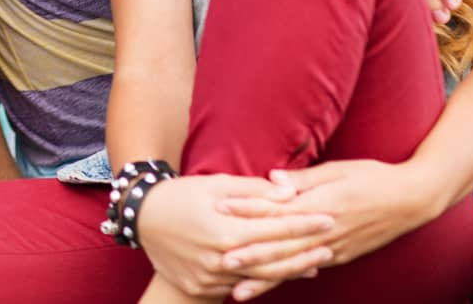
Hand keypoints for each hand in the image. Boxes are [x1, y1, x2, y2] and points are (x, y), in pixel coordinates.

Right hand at [137, 174, 334, 297]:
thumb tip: (289, 193)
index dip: (304, 223)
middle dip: (305, 251)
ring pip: (259, 276)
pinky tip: (280, 272)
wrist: (141, 217)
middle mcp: (220, 258)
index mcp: (224, 230)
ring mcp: (210, 277)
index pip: (275, 228)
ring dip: (290, 269)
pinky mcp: (202, 288)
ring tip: (316, 263)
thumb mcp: (215, 184)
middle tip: (331, 243)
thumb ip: (254, 191)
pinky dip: (262, 279)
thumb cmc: (180, 195)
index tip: (328, 218)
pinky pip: (238, 285)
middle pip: (273, 259)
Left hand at [215, 160, 435, 299]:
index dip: (248, 210)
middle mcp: (326, 232)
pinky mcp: (341, 256)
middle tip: (219, 262)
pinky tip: (270, 288)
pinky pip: (308, 269)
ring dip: (265, 279)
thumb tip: (272, 178)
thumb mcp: (338, 170)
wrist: (412, 199)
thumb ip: (304, 178)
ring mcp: (334, 248)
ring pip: (293, 266)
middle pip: (281, 246)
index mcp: (322, 206)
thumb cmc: (373, 177)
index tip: (220, 210)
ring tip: (238, 291)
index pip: (277, 210)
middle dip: (250, 256)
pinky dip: (288, 279)